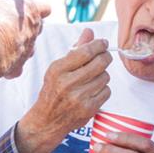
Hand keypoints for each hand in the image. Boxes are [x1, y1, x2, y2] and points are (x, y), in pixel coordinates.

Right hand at [0, 0, 50, 80]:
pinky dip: (8, 65)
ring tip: (1, 42)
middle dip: (24, 26)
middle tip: (7, 23)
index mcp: (30, 12)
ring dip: (17, 45)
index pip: (45, 7)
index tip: (29, 6)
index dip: (38, 6)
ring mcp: (27, 51)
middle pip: (37, 28)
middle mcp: (33, 32)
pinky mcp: (17, 67)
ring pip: (28, 48)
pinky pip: (16, 67)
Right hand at [16, 28, 111, 152]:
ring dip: (103, 74)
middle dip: (105, 57)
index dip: (99, 45)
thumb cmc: (52, 91)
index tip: (103, 43)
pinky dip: (103, 89)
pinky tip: (93, 90)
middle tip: (104, 56)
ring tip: (93, 77)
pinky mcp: (89, 109)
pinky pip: (107, 91)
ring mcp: (79, 97)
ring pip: (105, 77)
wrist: (47, 121)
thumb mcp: (58, 68)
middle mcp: (68, 83)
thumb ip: (75, 49)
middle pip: (100, 63)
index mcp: (58, 70)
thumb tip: (89, 31)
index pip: (86, 51)